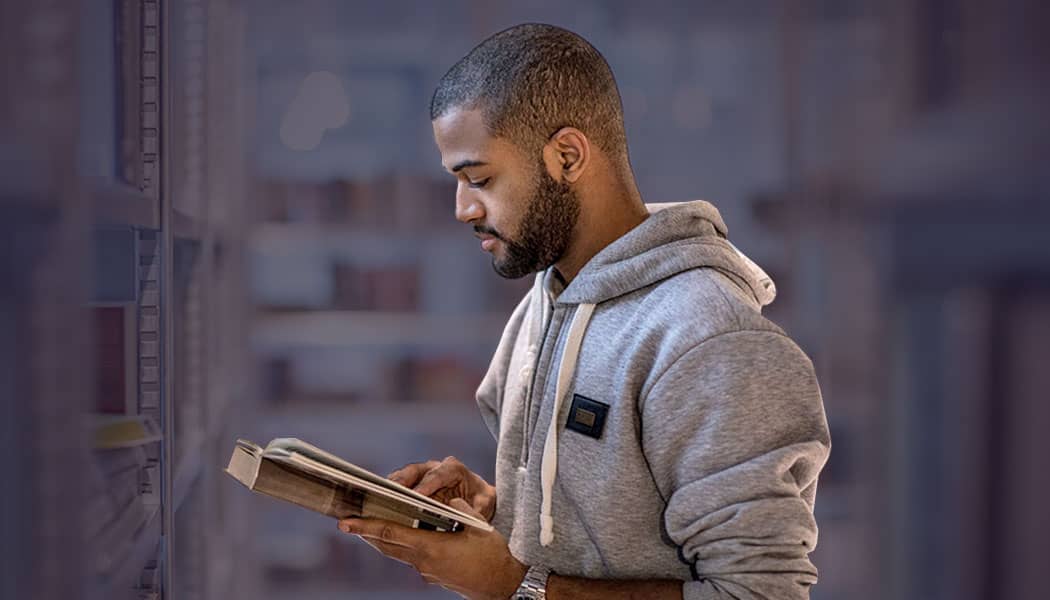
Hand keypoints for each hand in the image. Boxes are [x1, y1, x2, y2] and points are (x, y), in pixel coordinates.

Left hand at [339, 499, 526, 599]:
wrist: (502, 585)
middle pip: (387, 546)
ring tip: (368, 528)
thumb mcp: (479, 526)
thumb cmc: (493, 555)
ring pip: (397, 553)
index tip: (347, 522)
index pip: (391, 533)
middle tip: (347, 523)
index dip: (366, 526)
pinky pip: (410, 558)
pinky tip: (402, 538)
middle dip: (366, 533)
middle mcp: (424, 561)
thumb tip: (449, 500)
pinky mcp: (433, 575)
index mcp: (431, 547)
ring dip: (381, 541)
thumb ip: (460, 509)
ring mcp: (427, 571)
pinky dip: (400, 547)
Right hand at [388, 456, 495, 521]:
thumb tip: (467, 513)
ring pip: (401, 478)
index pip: (438, 474)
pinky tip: (379, 508)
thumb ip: (479, 507)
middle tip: (391, 493)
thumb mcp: (485, 503)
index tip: (418, 495)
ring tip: (378, 500)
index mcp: (453, 469)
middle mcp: (434, 468)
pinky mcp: (410, 486)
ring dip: (390, 488)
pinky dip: (387, 496)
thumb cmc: (480, 500)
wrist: (476, 502)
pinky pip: (396, 488)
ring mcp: (420, 476)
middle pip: (414, 471)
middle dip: (402, 482)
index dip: (427, 484)